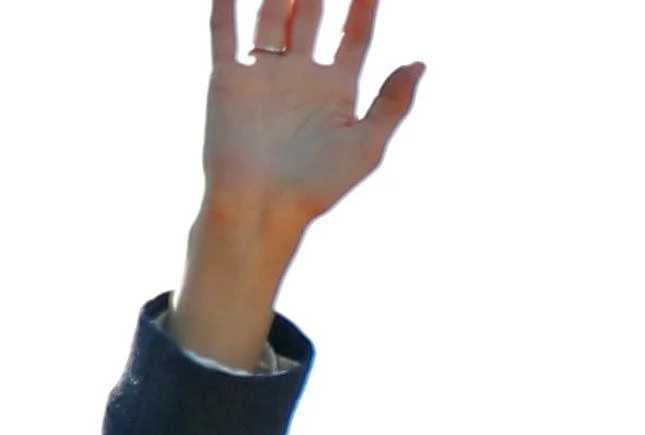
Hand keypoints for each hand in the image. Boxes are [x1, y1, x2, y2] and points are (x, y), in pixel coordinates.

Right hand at [177, 0, 424, 371]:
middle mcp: (301, 75)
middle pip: (312, 17)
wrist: (262, 205)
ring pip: (271, 17)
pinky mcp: (229, 78)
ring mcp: (264, 74)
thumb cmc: (319, 184)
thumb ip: (392, 103)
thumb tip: (419, 63)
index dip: (364, 6)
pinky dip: (226, 6)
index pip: (354, 35)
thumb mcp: (367, 145)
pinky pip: (225, 33)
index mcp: (337, 89)